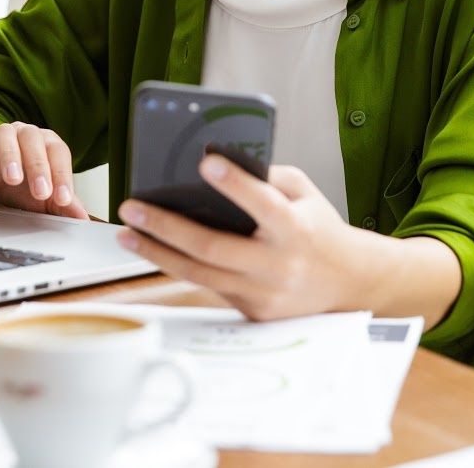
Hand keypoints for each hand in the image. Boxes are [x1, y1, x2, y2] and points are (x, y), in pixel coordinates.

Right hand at [0, 124, 89, 219]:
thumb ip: (63, 205)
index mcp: (46, 143)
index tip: (63, 199)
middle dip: (39, 167)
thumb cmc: (19, 186)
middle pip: (35, 141)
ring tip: (14, 179)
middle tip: (41, 192)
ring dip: (12, 156)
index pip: (59, 153)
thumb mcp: (43, 198)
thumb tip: (82, 218)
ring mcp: (0, 136)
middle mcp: (25, 134)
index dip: (62, 175)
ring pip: (7, 136)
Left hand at [115, 157, 362, 320]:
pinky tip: (153, 249)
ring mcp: (262, 294)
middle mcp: (278, 265)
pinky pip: (207, 286)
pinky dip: (178, 266)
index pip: (263, 204)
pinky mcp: (251, 312)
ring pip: (199, 274)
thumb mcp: (304, 193)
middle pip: (213, 247)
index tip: (206, 162)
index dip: (235, 184)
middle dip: (166, 225)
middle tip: (133, 206)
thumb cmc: (318, 228)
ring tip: (126, 231)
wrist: (347, 283)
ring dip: (156, 251)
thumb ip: (266, 177)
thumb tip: (217, 165)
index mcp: (296, 229)